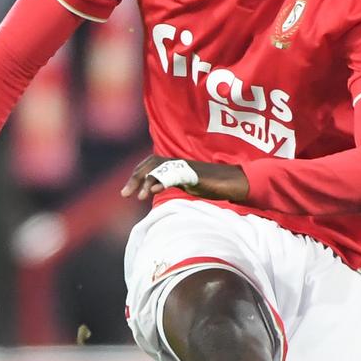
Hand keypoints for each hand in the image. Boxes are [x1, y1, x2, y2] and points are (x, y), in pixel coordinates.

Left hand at [121, 154, 249, 202]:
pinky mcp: (193, 175)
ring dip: (146, 181)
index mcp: (175, 165)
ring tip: (139, 196)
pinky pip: (174, 176)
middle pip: (150, 164)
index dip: (136, 174)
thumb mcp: (189, 185)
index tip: (126, 191)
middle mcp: (178, 164)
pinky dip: (162, 182)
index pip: (149, 164)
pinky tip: (153, 190)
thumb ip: (175, 184)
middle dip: (135, 178)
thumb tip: (159, 191)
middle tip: (125, 194)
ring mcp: (185, 168)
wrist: (235, 182)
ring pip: (159, 169)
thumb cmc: (216, 185)